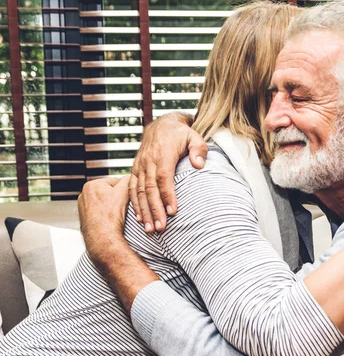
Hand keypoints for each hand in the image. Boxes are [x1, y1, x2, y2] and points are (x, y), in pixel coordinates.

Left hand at [78, 176, 130, 259]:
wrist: (103, 238)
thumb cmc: (110, 217)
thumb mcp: (123, 193)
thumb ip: (128, 181)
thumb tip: (131, 176)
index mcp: (91, 185)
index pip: (114, 182)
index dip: (125, 189)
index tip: (129, 196)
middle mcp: (84, 195)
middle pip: (109, 192)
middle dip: (117, 198)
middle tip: (124, 206)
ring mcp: (84, 208)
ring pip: (105, 203)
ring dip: (112, 207)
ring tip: (117, 214)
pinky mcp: (86, 218)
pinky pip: (100, 213)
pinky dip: (106, 215)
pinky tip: (111, 220)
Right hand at [129, 112, 206, 232]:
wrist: (162, 125)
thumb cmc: (181, 134)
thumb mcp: (194, 136)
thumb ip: (199, 149)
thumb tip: (199, 164)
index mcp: (163, 153)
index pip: (164, 177)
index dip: (167, 195)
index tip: (173, 211)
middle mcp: (148, 160)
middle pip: (150, 188)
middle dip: (154, 209)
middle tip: (160, 228)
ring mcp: (140, 165)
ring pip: (140, 191)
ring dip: (144, 211)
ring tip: (150, 229)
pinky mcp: (135, 169)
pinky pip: (132, 188)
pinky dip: (135, 204)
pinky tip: (140, 218)